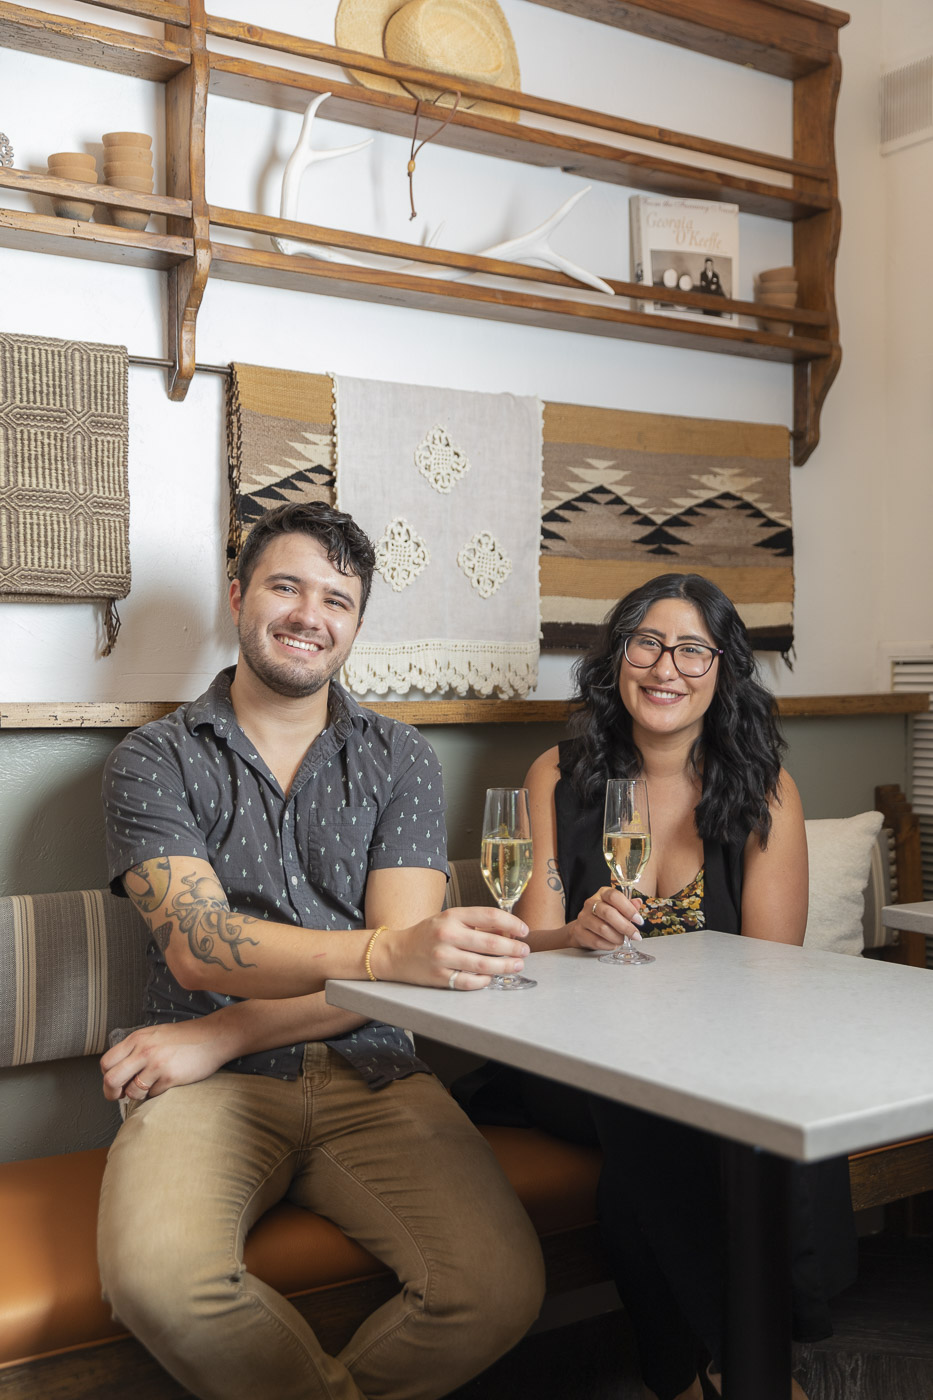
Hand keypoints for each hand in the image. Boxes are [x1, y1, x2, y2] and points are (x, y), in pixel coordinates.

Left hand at [99, 1019, 236, 1101]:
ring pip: (132, 1092)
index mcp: (137, 1039)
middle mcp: (144, 1050)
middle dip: (112, 1093)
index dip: (107, 1076)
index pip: (106, 1063)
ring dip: (138, 1094)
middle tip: (119, 1096)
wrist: (214, 1036)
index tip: (115, 1082)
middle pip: (111, 1080)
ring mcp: (157, 1064)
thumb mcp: (155, 1034)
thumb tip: (119, 1071)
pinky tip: (167, 1082)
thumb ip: (136, 1048)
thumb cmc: (185, 1037)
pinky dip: (157, 1093)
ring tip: (151, 1086)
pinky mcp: (170, 1077)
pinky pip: (152, 1095)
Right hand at [375, 906, 529, 990]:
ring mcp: (443, 957)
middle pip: (491, 943)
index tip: (524, 931)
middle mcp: (447, 935)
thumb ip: (475, 924)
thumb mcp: (449, 920)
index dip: (512, 923)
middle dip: (514, 948)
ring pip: (484, 965)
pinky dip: (485, 981)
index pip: (490, 916)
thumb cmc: (427, 934)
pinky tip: (492, 978)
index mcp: (452, 916)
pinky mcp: (439, 977)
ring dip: (505, 966)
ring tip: (517, 965)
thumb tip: (507, 932)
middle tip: (525, 952)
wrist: (395, 952)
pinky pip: (470, 982)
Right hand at [569, 886, 644, 951]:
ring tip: (622, 940)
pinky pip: (596, 941)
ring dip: (617, 937)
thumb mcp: (618, 909)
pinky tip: (613, 944)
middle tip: (635, 935)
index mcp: (602, 893)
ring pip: (602, 928)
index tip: (639, 920)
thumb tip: (638, 903)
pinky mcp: (578, 931)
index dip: (628, 909)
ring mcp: (583, 917)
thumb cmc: (605, 917)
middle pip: (608, 913)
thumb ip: (629, 906)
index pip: (614, 896)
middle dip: (625, 926)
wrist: (585, 929)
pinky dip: (608, 945)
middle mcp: (591, 903)